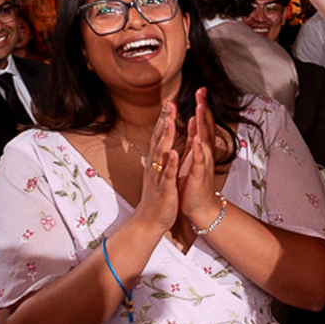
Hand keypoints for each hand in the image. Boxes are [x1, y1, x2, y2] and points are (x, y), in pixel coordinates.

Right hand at [129, 101, 182, 236]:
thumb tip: (159, 141)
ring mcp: (158, 176)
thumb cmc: (157, 196)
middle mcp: (155, 166)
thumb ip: (159, 156)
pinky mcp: (164, 189)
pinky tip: (174, 153)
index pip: (159, 136)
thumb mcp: (158, 172)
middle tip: (169, 103)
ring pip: (162, 154)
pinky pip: (167, 175)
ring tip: (170, 121)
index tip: (168, 102)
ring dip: (165, 137)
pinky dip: (171, 164)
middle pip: (159, 139)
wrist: (150, 220)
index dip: (164, 119)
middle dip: (164, 121)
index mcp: (156, 161)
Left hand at [177, 88, 221, 229]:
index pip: (203, 123)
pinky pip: (199, 160)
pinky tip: (197, 139)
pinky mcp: (199, 174)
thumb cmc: (195, 182)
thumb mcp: (195, 156)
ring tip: (199, 109)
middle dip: (204, 108)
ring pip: (204, 140)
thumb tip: (195, 120)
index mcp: (202, 148)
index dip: (202, 106)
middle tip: (202, 91)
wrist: (200, 207)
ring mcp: (203, 163)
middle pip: (206, 126)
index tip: (200, 90)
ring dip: (202, 124)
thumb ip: (196, 138)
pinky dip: (198, 149)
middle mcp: (205, 152)